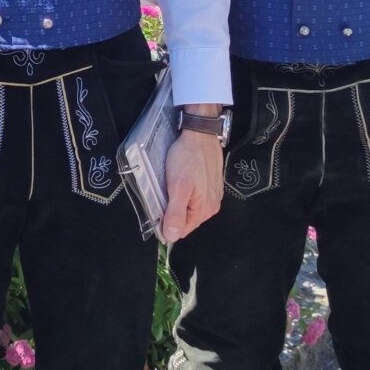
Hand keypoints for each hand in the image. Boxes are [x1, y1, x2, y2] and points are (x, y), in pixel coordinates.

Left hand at [160, 122, 223, 243]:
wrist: (200, 133)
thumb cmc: (188, 157)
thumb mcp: (178, 187)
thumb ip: (175, 214)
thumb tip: (171, 237)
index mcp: (204, 210)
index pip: (180, 231)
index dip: (165, 223)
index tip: (157, 207)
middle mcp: (212, 206)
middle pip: (185, 220)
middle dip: (172, 210)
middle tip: (165, 191)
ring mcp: (213, 195)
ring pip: (189, 208)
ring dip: (178, 200)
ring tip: (173, 183)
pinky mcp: (211, 185)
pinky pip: (195, 197)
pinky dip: (186, 192)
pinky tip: (181, 179)